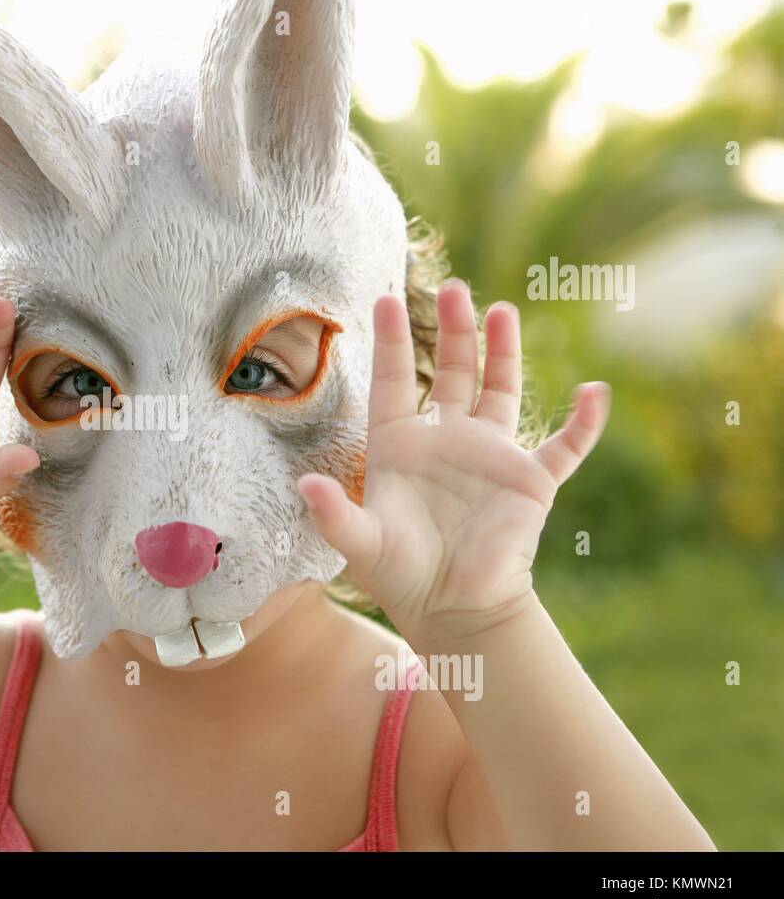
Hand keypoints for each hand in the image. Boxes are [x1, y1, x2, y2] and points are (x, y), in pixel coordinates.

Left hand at [298, 280, 609, 649]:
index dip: (394, 342)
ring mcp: (491, 455)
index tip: (385, 297)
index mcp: (400, 446)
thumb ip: (333, 513)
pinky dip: (584, 422)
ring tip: (501, 310)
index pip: (396, 381)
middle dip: (454, 332)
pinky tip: (595, 391)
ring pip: (500, 390)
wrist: (452, 609)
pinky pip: (565, 445)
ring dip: (504, 352)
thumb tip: (303, 485)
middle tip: (453, 288)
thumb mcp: (360, 542)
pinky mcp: (531, 480)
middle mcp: (446, 440)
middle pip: (453, 372)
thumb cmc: (400, 575)